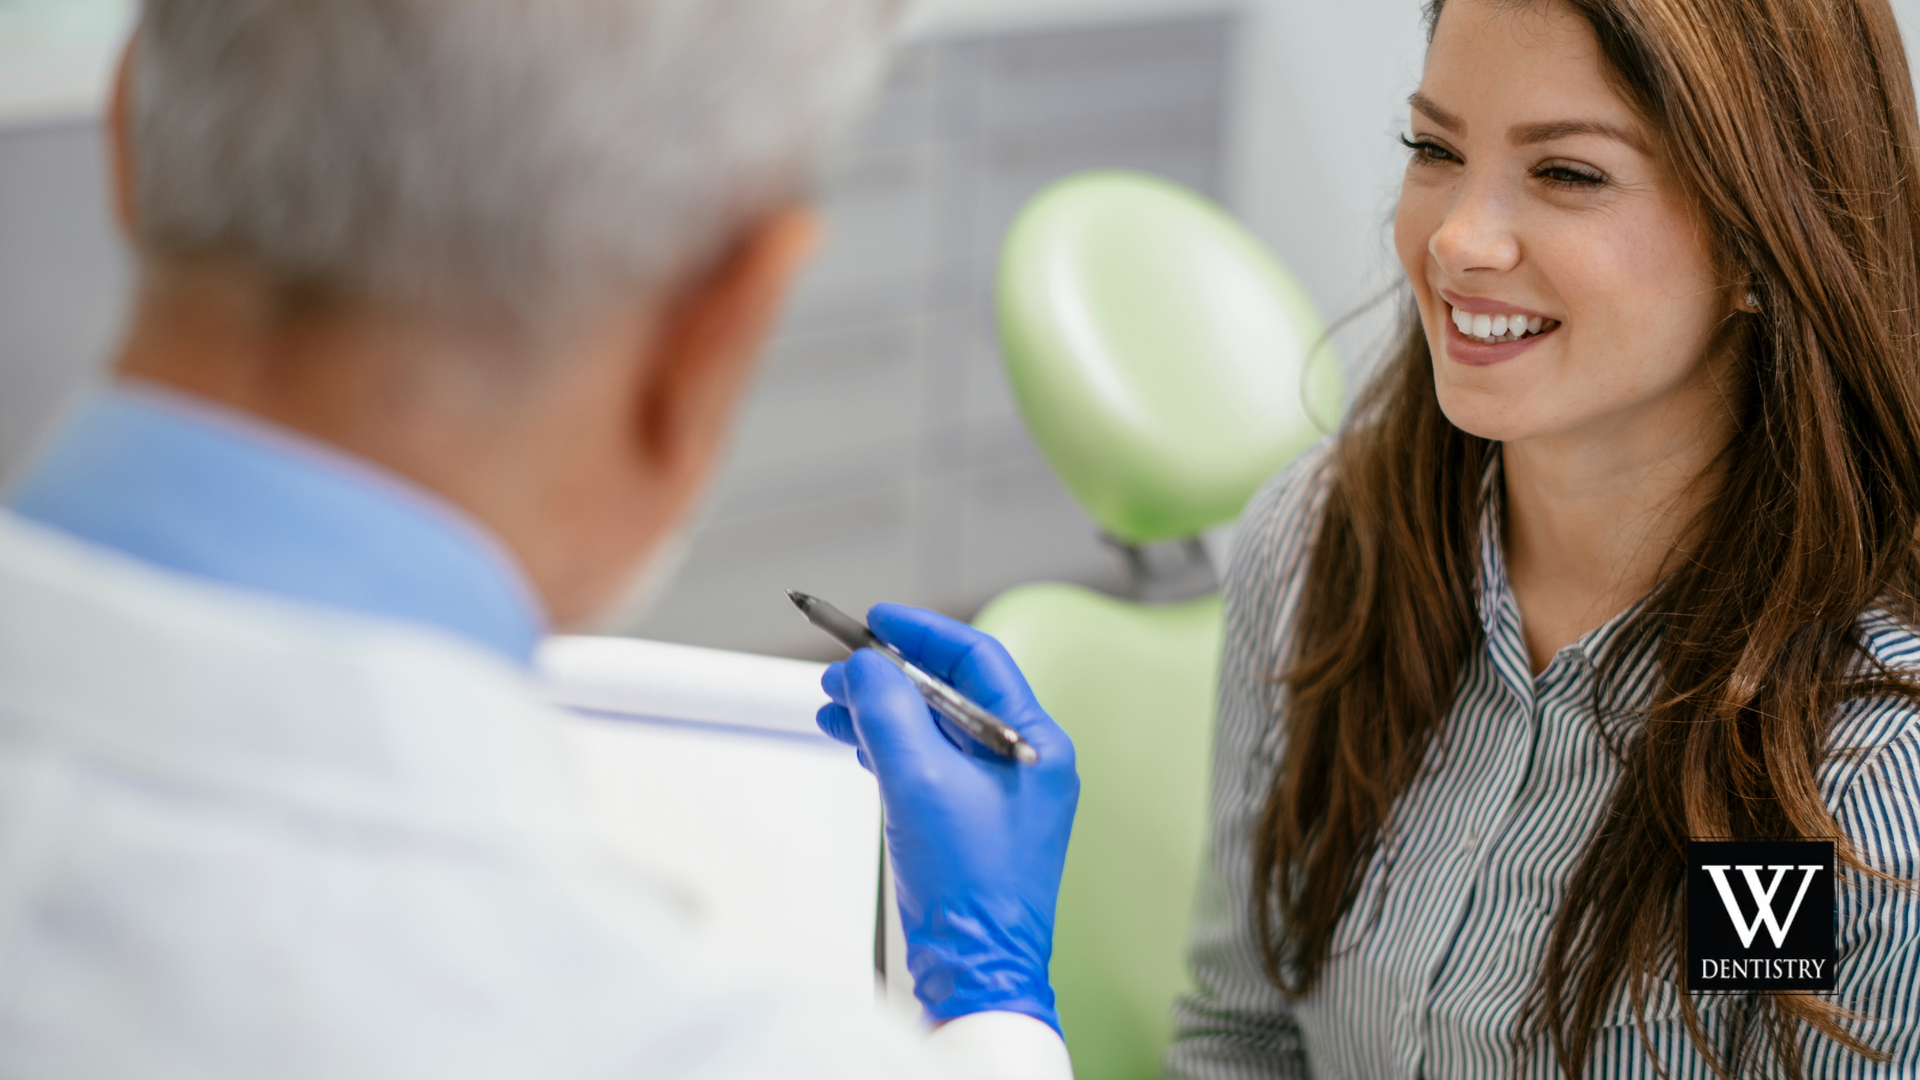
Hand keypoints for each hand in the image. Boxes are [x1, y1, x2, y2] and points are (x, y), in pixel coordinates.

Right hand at [817, 604, 1077, 1033]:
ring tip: (831, 708)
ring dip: (882, 714)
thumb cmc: (970, 887)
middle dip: (890, 678)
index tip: (876, 620)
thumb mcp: (919, 781)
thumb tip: (866, 667)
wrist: (978, 972)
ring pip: (933, 730)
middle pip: (950, 693)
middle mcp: (1023, 762)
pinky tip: (855, 744)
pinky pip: (928, 766)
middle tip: (839, 672)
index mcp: (1034, 742)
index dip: (923, 633)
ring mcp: (998, 795)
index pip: (977, 660)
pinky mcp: (971, 824)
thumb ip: (889, 712)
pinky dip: (889, 750)